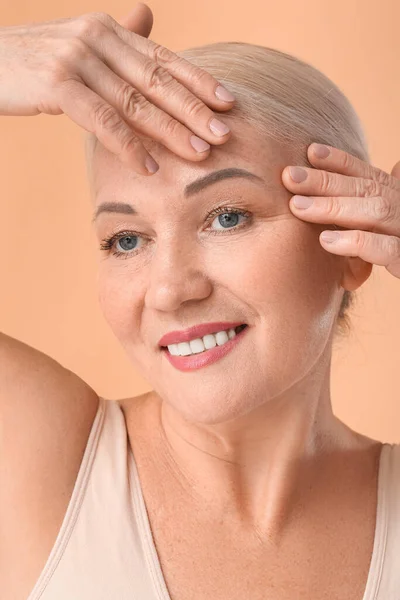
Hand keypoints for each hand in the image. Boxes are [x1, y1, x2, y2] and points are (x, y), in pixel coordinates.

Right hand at [0, 4, 233, 174]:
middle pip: (157, 80)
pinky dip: (128, 145)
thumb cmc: (33, 61)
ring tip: (200, 153)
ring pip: (135, 101)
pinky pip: (102, 119)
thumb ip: (118, 38)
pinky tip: (149, 166)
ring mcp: (77, 58)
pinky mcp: (57, 83)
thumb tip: (147, 17)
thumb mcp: (79, 44)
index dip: (198, 80)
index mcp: (108, 29)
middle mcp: (97, 37)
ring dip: (171, 131)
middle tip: (225, 133)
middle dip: (194, 109)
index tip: (228, 102)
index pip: (163, 58)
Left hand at [281, 145, 399, 279]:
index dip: (341, 161)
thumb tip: (397, 166)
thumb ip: (382, 201)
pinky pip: (385, 248)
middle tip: (289, 176)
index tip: (310, 151)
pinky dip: (356, 242)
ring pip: (375, 212)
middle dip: (326, 181)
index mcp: (399, 198)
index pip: (368, 174)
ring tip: (298, 206)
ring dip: (334, 207)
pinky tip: (326, 241)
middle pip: (366, 188)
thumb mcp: (393, 224)